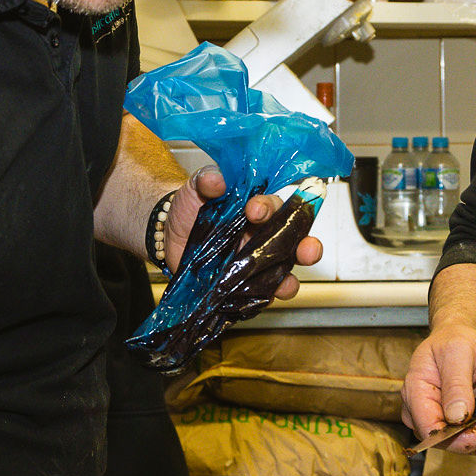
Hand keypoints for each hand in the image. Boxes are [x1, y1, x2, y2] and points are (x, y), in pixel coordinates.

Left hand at [166, 167, 322, 299]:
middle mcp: (264, 234)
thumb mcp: (195, 189)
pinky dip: (270, 295)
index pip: (273, 205)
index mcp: (256, 209)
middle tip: (306, 249)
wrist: (169, 241)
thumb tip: (217, 179)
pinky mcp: (247, 283)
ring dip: (293, 276)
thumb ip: (206, 179)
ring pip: (286, 268)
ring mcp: (257, 261)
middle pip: (294, 239)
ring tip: (289, 282)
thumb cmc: (189, 212)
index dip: (268, 207)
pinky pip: (265, 291)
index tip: (254, 210)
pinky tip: (270, 296)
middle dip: (305, 244)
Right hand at [401, 324, 475, 453]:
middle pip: (452, 441)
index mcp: (416, 393)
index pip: (430, 430)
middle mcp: (424, 412)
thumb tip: (456, 417)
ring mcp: (441, 420)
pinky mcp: (458, 423)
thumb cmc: (455, 340)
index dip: (459, 438)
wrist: (464, 341)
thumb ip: (456, 384)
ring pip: (470, 442)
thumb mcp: (457, 352)